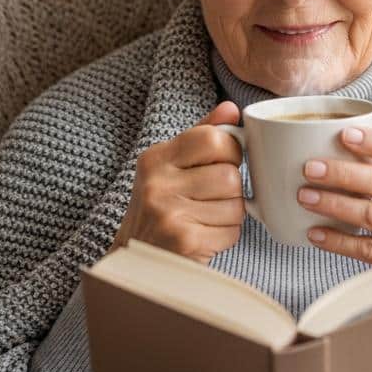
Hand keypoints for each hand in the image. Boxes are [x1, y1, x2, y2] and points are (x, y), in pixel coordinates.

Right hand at [106, 100, 245, 265]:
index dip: (231, 151)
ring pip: (236, 205)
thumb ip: (202, 135)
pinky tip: (204, 236)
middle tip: (212, 199)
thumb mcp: (172, 167)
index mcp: (156, 158)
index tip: (223, 163)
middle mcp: (157, 183)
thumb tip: (232, 109)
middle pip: (230, 175)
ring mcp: (169, 213)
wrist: (135, 262)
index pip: (213, 138)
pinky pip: (232, 232)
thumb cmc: (161, 209)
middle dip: (231, 190)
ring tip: (206, 218)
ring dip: (230, 215)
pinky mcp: (184, 241)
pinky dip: (226, 237)